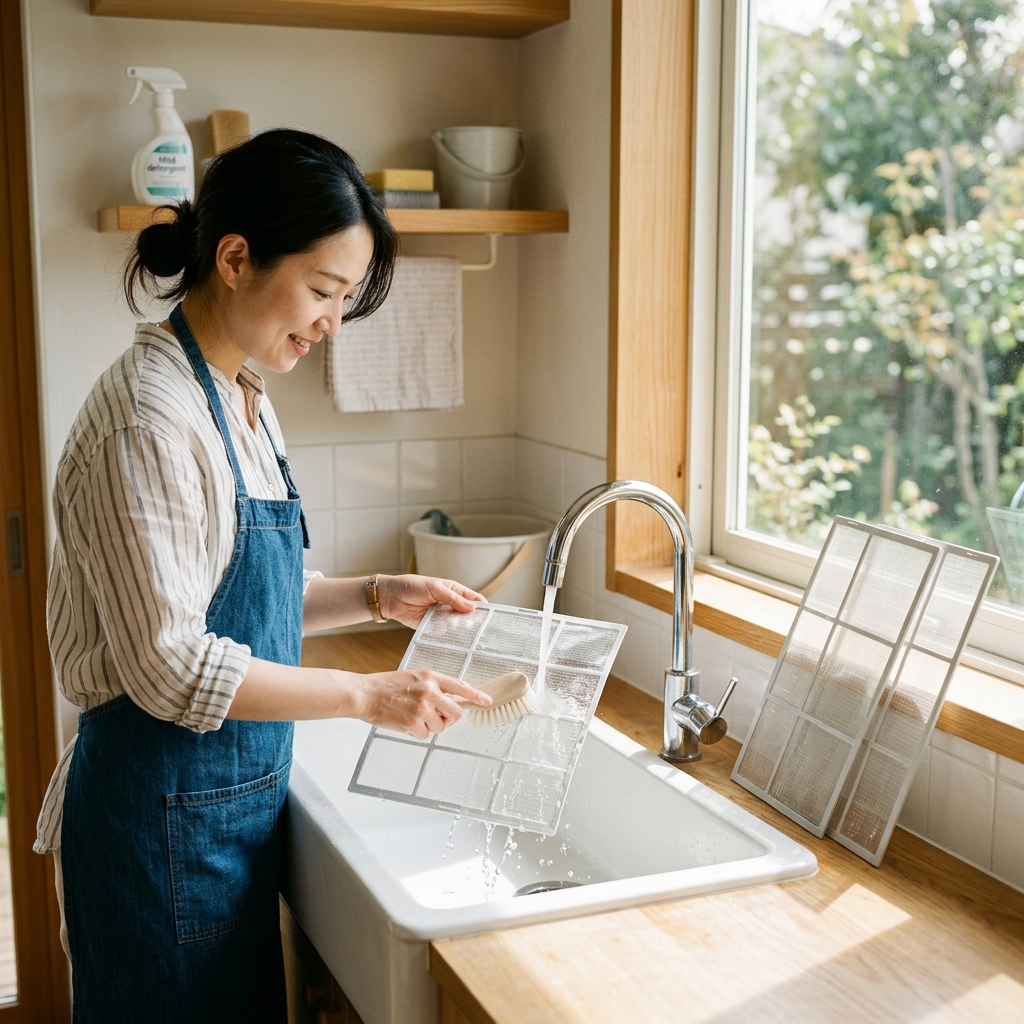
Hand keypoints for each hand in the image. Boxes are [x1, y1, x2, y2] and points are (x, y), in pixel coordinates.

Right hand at [355, 669, 490, 738]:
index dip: (476, 695)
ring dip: (428, 726)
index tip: (488, 701)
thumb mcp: (413, 678)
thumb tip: (449, 702)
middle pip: (456, 713)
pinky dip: (415, 733)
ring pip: (440, 727)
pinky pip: (425, 735)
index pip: (460, 686)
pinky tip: (404, 723)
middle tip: (435, 718)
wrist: (364, 693)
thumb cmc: (386, 686)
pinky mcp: (413, 723)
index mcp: (431, 677)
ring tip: (411, 716)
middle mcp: (430, 691)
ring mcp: (423, 708)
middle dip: (449, 719)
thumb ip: (432, 687)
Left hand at [377, 574, 484, 627]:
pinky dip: (446, 632)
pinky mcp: (433, 627)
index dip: (483, 607)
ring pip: (457, 625)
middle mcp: (451, 604)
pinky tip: (445, 630)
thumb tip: (473, 608)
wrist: (391, 598)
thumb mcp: (435, 588)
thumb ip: (454, 598)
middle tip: (470, 624)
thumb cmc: (413, 586)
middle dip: (471, 620)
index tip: (489, 616)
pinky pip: (444, 632)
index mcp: (455, 591)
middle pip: (468, 615)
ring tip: (453, 624)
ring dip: (457, 626)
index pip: (474, 599)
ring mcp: (442, 616)